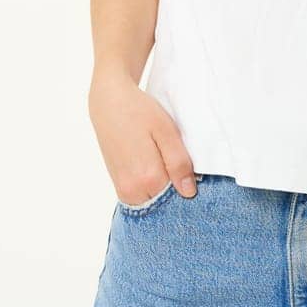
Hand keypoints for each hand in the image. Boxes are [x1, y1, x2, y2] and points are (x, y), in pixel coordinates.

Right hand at [88, 69, 197, 202]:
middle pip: (165, 204)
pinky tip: (159, 169)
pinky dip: (154, 190)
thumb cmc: (140, 112)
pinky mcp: (119, 186)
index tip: (196, 176)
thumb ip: (178, 163)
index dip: (190, 188)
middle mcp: (132, 190)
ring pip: (154, 202)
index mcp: (147, 178)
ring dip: (165, 191)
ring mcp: (123, 190)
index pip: (179, 199)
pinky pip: (143, 198)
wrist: (109, 102)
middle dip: (177, 194)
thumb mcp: (166, 131)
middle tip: (185, 169)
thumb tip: (189, 192)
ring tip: (170, 166)